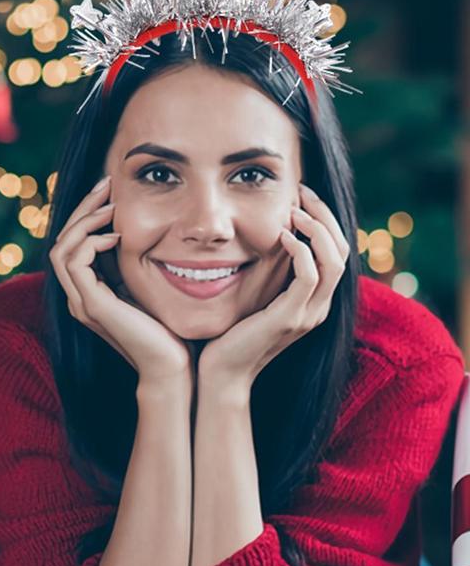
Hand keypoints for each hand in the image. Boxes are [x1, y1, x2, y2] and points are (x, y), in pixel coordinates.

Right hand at [49, 176, 191, 384]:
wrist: (174, 368)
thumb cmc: (168, 330)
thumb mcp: (146, 287)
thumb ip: (131, 264)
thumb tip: (133, 229)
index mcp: (87, 291)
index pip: (71, 244)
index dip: (85, 215)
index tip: (109, 193)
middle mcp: (78, 296)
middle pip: (60, 241)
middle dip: (81, 209)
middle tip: (105, 184)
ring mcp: (81, 302)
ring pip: (60, 249)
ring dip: (84, 221)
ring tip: (111, 207)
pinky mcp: (92, 306)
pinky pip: (74, 262)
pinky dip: (90, 241)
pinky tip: (117, 236)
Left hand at [198, 183, 349, 392]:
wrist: (221, 374)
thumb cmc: (231, 333)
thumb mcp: (256, 296)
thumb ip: (268, 273)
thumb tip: (265, 237)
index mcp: (314, 300)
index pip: (339, 252)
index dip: (326, 220)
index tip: (302, 196)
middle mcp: (318, 307)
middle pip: (344, 251)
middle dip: (326, 216)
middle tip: (303, 191)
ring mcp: (307, 314)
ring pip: (334, 262)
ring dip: (317, 229)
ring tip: (294, 210)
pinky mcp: (289, 318)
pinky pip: (308, 278)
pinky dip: (301, 252)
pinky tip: (283, 236)